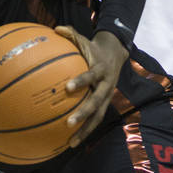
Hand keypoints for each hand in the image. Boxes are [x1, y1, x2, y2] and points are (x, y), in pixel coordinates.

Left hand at [55, 26, 128, 147]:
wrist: (116, 54)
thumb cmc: (93, 48)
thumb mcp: (84, 39)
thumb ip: (71, 34)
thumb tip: (55, 28)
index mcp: (100, 69)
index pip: (90, 76)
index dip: (81, 81)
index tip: (68, 88)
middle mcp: (105, 85)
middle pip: (96, 103)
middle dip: (83, 114)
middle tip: (68, 123)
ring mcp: (106, 97)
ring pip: (97, 117)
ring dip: (85, 130)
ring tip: (71, 143)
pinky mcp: (105, 104)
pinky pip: (95, 119)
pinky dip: (86, 130)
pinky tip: (71, 140)